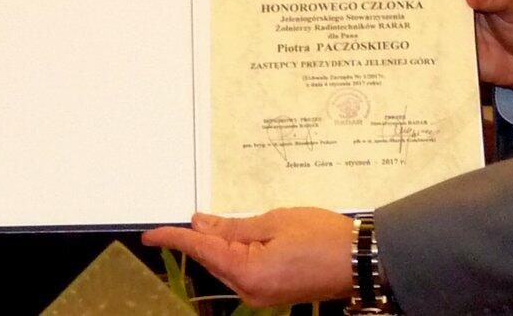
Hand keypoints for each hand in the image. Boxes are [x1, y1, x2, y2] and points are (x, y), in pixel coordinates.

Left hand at [140, 208, 352, 306]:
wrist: (361, 260)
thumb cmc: (325, 238)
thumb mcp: (275, 221)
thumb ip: (234, 225)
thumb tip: (203, 223)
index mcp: (249, 272)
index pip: (202, 250)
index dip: (175, 239)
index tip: (152, 235)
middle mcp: (252, 291)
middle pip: (213, 260)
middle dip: (201, 238)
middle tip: (191, 217)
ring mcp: (262, 295)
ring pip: (228, 266)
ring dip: (221, 245)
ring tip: (220, 222)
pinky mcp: (273, 293)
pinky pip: (244, 272)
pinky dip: (238, 254)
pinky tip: (241, 238)